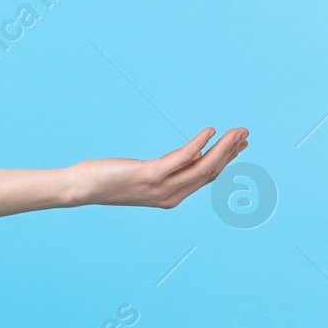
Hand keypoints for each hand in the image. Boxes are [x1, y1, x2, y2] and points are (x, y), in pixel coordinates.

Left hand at [69, 127, 249, 208]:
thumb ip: (169, 168)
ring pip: (203, 166)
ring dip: (224, 147)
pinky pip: (182, 158)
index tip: (240, 144)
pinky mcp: (150, 175)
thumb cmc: (108, 178)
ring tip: (237, 131)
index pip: (207, 176)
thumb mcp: (145, 174)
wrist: (82, 188)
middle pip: (211, 171)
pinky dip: (199, 144)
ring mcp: (162, 187)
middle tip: (245, 133)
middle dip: (231, 151)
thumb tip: (193, 154)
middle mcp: (171, 195)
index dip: (226, 159)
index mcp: (172, 196)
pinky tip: (209, 131)